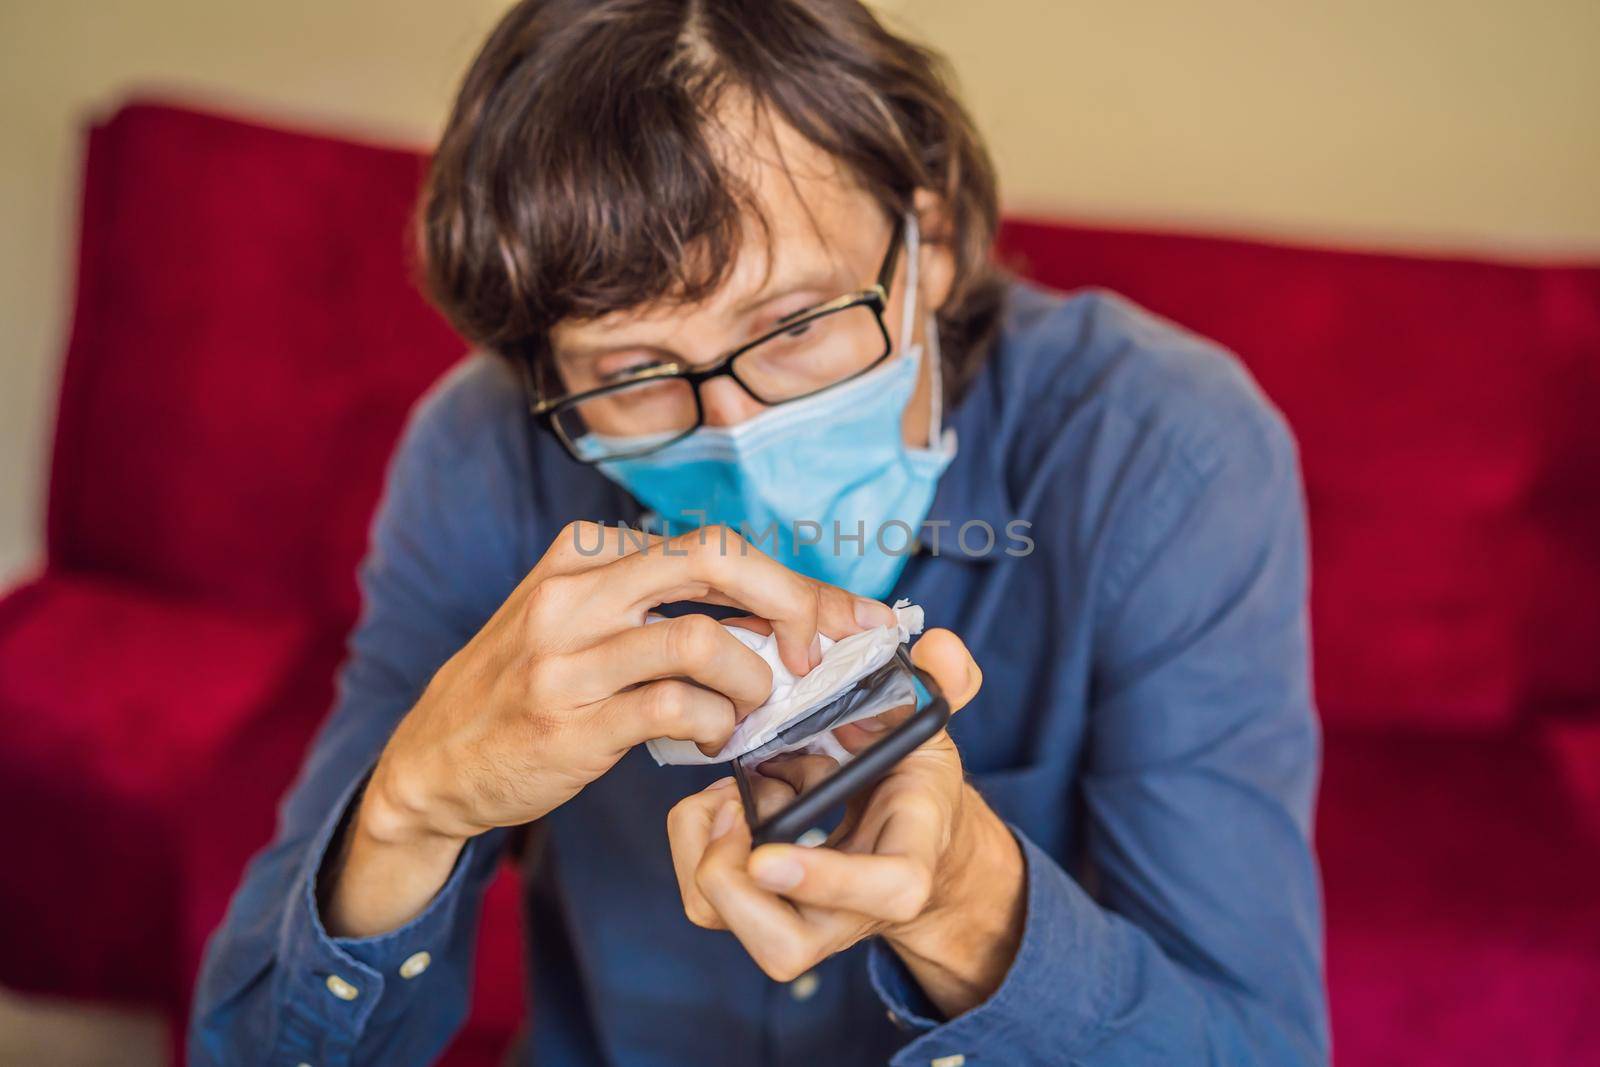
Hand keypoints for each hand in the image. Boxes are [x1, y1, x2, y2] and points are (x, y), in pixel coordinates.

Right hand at [324, 522, 895, 935]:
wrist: (431, 764)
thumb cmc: (527, 692)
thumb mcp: (581, 624)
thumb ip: (660, 608)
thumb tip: (781, 621)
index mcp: (584, 554)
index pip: (715, 547)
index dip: (794, 583)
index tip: (849, 619)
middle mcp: (575, 591)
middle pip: (717, 560)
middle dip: (794, 604)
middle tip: (822, 655)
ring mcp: (568, 654)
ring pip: (703, 639)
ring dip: (752, 682)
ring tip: (749, 712)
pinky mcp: (569, 719)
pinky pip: (675, 708)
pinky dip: (716, 725)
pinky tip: (713, 740)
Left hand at [665, 630, 1025, 1017]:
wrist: (906, 838)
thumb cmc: (913, 782)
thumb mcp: (935, 728)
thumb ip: (948, 685)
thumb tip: (940, 647)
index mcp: (907, 863)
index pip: (886, 892)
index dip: (827, 879)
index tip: (770, 853)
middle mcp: (849, 911)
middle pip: (783, 947)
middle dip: (734, 880)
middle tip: (734, 807)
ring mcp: (798, 917)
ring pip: (722, 920)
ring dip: (705, 849)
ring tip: (731, 793)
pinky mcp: (758, 907)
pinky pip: (702, 895)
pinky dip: (696, 839)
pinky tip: (727, 798)